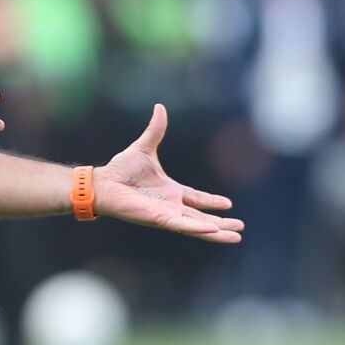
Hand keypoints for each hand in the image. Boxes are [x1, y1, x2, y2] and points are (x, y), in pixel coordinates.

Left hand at [94, 104, 243, 242]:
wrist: (104, 182)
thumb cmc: (121, 169)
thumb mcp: (144, 147)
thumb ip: (156, 130)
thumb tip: (160, 107)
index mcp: (170, 190)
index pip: (195, 198)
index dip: (211, 202)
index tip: (228, 203)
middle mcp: (170, 205)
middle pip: (201, 217)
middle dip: (221, 223)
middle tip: (239, 227)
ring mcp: (166, 214)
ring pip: (197, 226)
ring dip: (217, 232)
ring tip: (236, 238)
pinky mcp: (159, 219)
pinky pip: (182, 226)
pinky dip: (199, 229)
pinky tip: (214, 230)